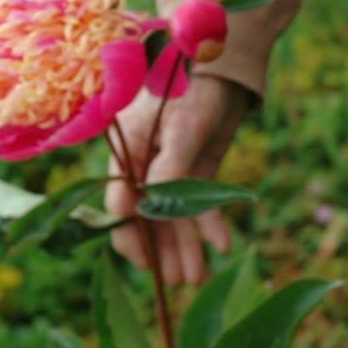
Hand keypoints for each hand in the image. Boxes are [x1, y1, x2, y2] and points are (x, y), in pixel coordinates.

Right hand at [106, 75, 247, 284]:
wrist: (226, 65)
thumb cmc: (194, 88)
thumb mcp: (180, 128)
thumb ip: (166, 168)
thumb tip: (141, 209)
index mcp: (127, 151)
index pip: (122, 202)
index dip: (131, 234)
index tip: (145, 263)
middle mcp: (146, 164)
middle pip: (150, 216)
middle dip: (164, 250)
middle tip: (178, 282)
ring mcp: (173, 168)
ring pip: (176, 216)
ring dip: (186, 246)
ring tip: (196, 277)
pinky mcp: (198, 168)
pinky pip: (202, 204)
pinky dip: (211, 225)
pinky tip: (222, 245)